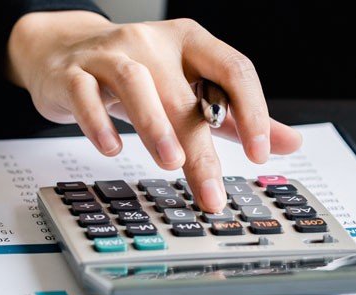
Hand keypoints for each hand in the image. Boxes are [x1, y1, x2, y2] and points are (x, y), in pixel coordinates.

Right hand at [6, 11, 301, 211]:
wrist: (65, 52)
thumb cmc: (139, 74)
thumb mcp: (191, 88)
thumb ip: (237, 117)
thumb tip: (290, 143)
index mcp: (192, 42)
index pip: (234, 69)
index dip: (252, 111)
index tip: (260, 153)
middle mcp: (153, 42)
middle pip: (184, 93)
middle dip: (200, 147)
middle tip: (211, 191)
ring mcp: (110, 54)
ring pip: (135, 82)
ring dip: (154, 125)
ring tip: (170, 164)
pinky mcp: (74, 73)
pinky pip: (85, 94)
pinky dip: (99, 123)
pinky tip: (113, 149)